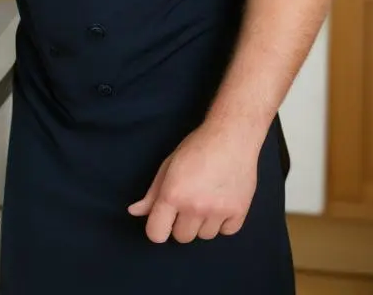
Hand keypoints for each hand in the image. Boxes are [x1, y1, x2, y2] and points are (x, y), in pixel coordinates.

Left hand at [127, 121, 261, 243]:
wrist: (232, 136)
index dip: (158, 227)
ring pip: (204, 236)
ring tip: (208, 198)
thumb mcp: (169, 165)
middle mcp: (194, 207)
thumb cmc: (197, 147)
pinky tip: (223, 202)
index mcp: (173, 194)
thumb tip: (134, 212)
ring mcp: (218, 212)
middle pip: (182, 237)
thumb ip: (152, 193)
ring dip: (204, 223)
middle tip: (189, 201)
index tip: (164, 218)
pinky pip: (226, 232)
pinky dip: (224, 222)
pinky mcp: (239, 212)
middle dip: (182, 223)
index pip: (156, 234)